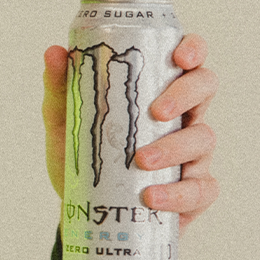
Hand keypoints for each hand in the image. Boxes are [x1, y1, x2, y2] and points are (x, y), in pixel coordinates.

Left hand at [42, 34, 218, 231]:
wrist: (86, 209)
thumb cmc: (83, 156)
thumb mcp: (65, 121)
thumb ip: (61, 88)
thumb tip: (54, 52)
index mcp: (159, 90)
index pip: (189, 59)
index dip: (193, 50)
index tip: (179, 57)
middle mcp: (183, 116)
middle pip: (205, 89)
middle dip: (185, 95)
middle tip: (156, 112)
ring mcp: (193, 154)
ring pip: (203, 139)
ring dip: (174, 148)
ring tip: (140, 160)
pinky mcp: (194, 191)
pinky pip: (200, 190)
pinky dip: (178, 193)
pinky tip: (152, 197)